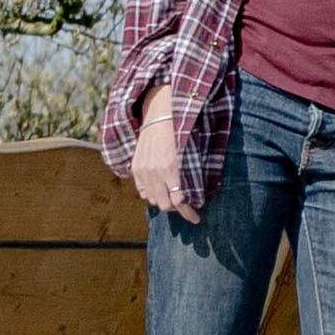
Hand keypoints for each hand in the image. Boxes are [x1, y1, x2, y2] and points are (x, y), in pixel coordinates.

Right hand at [128, 91, 193, 223]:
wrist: (161, 116)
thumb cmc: (183, 133)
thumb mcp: (193, 154)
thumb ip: (194, 175)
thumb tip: (198, 197)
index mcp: (173, 168)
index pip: (180, 201)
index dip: (189, 213)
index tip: (197, 218)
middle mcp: (156, 172)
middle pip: (165, 205)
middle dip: (178, 210)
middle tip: (187, 208)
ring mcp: (144, 170)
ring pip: (152, 200)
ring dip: (164, 203)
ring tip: (175, 199)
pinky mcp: (136, 167)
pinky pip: (142, 191)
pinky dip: (152, 195)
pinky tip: (161, 192)